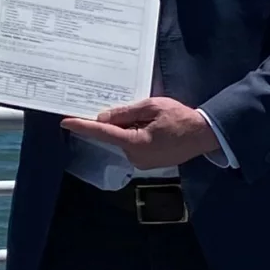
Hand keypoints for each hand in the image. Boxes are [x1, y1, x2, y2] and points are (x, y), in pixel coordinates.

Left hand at [60, 95, 221, 169]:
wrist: (204, 135)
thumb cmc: (180, 118)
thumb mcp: (152, 107)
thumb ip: (125, 113)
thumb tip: (102, 117)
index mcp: (135, 142)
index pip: (103, 132)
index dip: (82, 126)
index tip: (65, 122)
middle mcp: (134, 156)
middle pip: (114, 135)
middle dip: (117, 121)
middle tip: (136, 110)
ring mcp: (141, 162)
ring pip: (124, 139)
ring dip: (129, 127)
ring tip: (151, 118)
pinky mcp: (147, 163)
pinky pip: (133, 145)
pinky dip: (135, 134)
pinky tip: (151, 126)